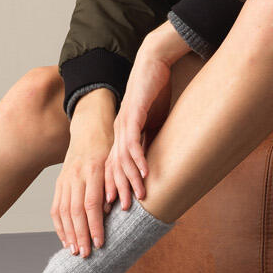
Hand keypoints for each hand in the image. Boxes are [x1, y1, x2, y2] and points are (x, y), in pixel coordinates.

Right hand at [52, 99, 114, 256]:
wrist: (90, 127)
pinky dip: (59, 225)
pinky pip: (56, 207)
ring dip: (68, 234)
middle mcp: (76, 176)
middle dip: (80, 235)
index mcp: (93, 170)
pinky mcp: (59, 182)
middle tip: (86, 254)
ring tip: (75, 251)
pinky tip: (65, 239)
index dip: (94, 225)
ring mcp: (65, 179)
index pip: (91, 203)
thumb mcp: (116, 161)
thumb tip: (111, 212)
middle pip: (75, 211)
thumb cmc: (109, 147)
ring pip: (63, 211)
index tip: (100, 242)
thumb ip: (113, 185)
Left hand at [106, 22, 190, 211]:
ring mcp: (124, 122)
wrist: (154, 61)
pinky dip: (138, 158)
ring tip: (137, 197)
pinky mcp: (134, 114)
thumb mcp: (155, 121)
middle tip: (123, 211)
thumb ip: (153, 139)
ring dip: (129, 179)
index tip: (117, 207)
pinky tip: (144, 173)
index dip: (115, 186)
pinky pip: (133, 141)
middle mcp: (119, 130)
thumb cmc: (156, 90)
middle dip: (118, 190)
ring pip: (122, 158)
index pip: (114, 165)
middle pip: (114, 166)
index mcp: (122, 132)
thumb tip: (158, 158)